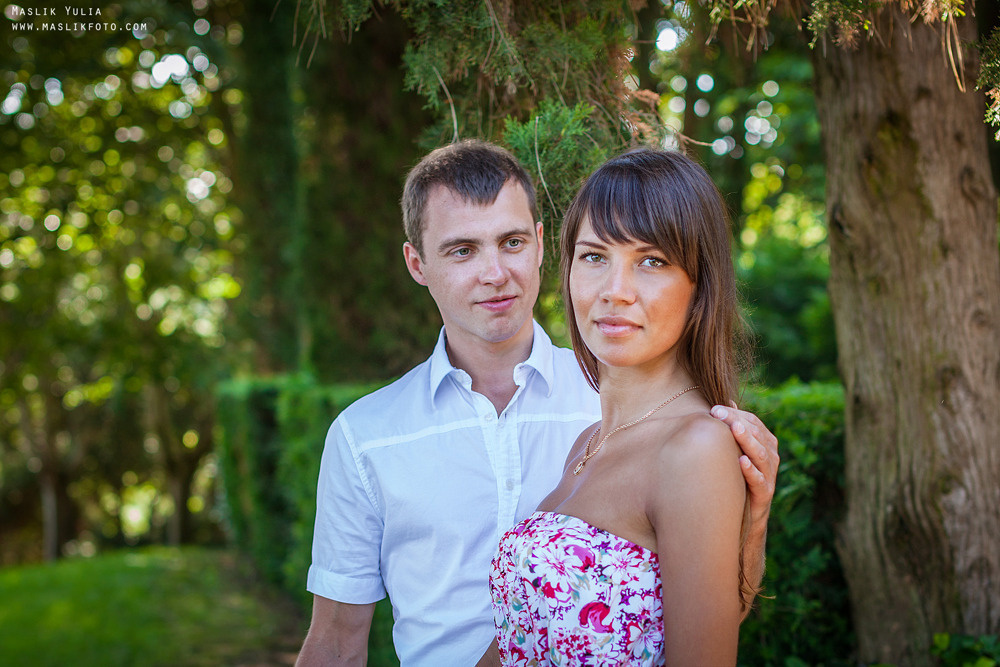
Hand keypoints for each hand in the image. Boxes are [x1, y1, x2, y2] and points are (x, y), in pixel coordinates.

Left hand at [710, 404, 778, 526]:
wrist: (746, 516)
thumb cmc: (738, 478)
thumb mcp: (736, 451)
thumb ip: (735, 428)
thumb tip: (726, 402)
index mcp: (765, 444)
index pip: (753, 422)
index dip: (736, 414)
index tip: (714, 408)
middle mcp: (770, 457)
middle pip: (756, 434)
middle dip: (737, 422)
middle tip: (717, 413)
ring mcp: (769, 476)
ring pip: (760, 454)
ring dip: (746, 440)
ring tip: (733, 428)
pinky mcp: (765, 494)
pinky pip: (760, 481)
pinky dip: (751, 471)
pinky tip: (741, 461)